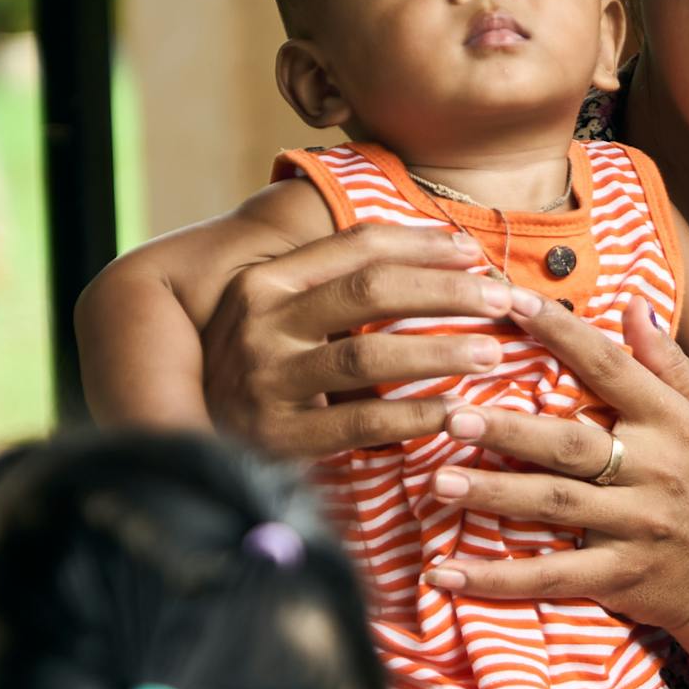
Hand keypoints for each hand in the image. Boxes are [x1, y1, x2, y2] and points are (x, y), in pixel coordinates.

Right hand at [195, 223, 521, 461]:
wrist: (186, 443)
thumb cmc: (256, 374)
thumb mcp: (276, 317)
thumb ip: (332, 287)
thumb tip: (436, 254)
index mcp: (263, 282)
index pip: (356, 247)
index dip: (423, 245)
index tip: (474, 253)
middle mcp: (258, 323)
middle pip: (370, 291)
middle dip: (446, 291)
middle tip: (503, 301)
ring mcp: (265, 380)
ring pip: (368, 354)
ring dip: (439, 351)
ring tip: (492, 352)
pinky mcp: (277, 436)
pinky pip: (360, 421)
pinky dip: (414, 415)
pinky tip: (455, 412)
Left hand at [424, 299, 688, 664]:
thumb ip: (668, 361)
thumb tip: (632, 302)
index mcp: (672, 422)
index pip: (611, 368)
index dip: (562, 333)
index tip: (510, 301)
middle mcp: (656, 470)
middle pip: (571, 444)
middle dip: (509, 429)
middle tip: (450, 412)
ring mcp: (637, 526)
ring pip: (556, 505)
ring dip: (494, 493)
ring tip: (439, 481)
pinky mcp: (620, 576)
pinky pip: (552, 577)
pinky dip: (499, 579)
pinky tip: (447, 573)